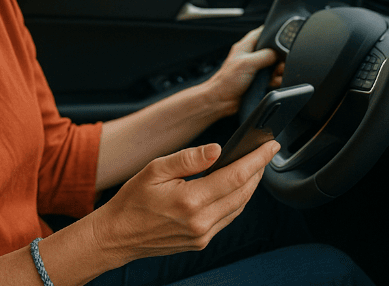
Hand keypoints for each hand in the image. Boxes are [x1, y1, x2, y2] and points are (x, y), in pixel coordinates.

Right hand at [89, 141, 279, 264]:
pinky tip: (236, 187)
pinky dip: (237, 200)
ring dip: (250, 185)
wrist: (117, 235)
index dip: (257, 159)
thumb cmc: (132, 201)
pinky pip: (228, 218)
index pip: (235, 176)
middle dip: (258, 170)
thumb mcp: (155, 169)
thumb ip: (189, 158)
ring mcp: (202, 235)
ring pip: (239, 207)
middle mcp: (201, 222)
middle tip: (266, 151)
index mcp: (190, 201)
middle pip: (243, 192)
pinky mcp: (201, 242)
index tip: (270, 145)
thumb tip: (218, 149)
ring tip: (254, 165)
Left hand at [206, 26, 278, 113]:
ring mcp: (256, 68)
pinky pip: (274, 77)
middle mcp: (252, 55)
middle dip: (279, 58)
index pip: (263, 32)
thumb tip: (279, 53)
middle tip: (277, 64)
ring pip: (276, 65)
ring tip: (274, 75)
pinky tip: (273, 83)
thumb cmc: (227, 81)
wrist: (222, 101)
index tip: (282, 42)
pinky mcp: (259, 80)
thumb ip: (265, 55)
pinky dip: (276, 80)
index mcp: (246, 46)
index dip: (274, 35)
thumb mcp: (248, 63)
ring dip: (279, 70)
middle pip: (273, 50)